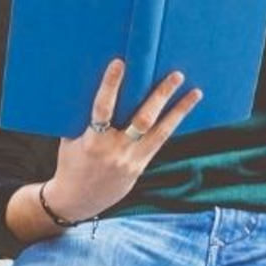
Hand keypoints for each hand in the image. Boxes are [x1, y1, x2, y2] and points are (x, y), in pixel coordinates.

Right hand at [42, 60, 203, 221]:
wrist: (76, 200)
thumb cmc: (70, 165)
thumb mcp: (70, 141)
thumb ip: (84, 121)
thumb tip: (98, 91)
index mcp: (92, 143)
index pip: (102, 110)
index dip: (110, 86)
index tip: (119, 63)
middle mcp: (115, 151)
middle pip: (142, 120)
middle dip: (160, 96)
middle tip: (175, 75)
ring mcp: (130, 160)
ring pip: (160, 133)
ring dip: (178, 111)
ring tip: (195, 92)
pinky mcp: (139, 168)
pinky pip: (159, 143)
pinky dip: (171, 125)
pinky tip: (182, 111)